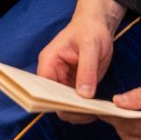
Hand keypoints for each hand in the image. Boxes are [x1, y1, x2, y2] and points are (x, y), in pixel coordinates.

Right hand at [38, 0, 123, 119]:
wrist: (98, 26)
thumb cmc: (90, 30)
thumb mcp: (90, 46)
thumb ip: (86, 69)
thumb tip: (84, 95)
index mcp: (49, 62)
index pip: (42, 89)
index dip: (54, 101)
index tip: (73, 108)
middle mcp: (53, 74)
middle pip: (53, 102)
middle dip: (69, 110)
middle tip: (89, 113)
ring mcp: (64, 82)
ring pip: (65, 106)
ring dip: (78, 112)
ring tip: (96, 112)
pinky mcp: (75, 87)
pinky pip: (76, 104)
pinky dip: (85, 110)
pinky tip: (98, 109)